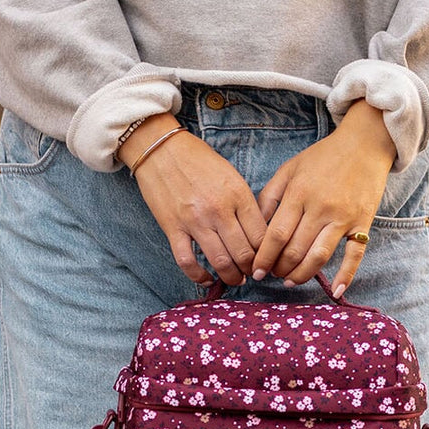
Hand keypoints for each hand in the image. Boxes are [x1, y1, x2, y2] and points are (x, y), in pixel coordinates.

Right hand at [120, 115, 265, 286]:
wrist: (161, 149)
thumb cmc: (199, 161)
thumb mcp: (231, 176)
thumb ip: (245, 204)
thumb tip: (258, 235)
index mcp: (237, 194)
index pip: (261, 235)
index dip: (268, 253)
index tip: (267, 259)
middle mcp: (219, 210)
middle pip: (244, 253)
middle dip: (252, 269)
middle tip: (253, 273)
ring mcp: (195, 221)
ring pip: (220, 262)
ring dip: (232, 277)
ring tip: (236, 279)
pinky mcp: (173, 228)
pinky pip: (187, 261)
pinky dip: (198, 276)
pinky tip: (207, 279)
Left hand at [251, 100, 395, 295]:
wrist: (364, 144)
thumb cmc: (323, 157)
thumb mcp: (290, 169)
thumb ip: (269, 196)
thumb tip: (254, 227)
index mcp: (299, 193)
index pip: (276, 234)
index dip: (263, 257)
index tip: (255, 270)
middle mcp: (320, 208)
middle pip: (294, 250)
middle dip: (279, 268)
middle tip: (271, 275)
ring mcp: (343, 217)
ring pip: (319, 257)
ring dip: (301, 275)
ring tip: (290, 281)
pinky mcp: (363, 223)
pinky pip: (355, 254)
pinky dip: (346, 276)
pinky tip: (336, 292)